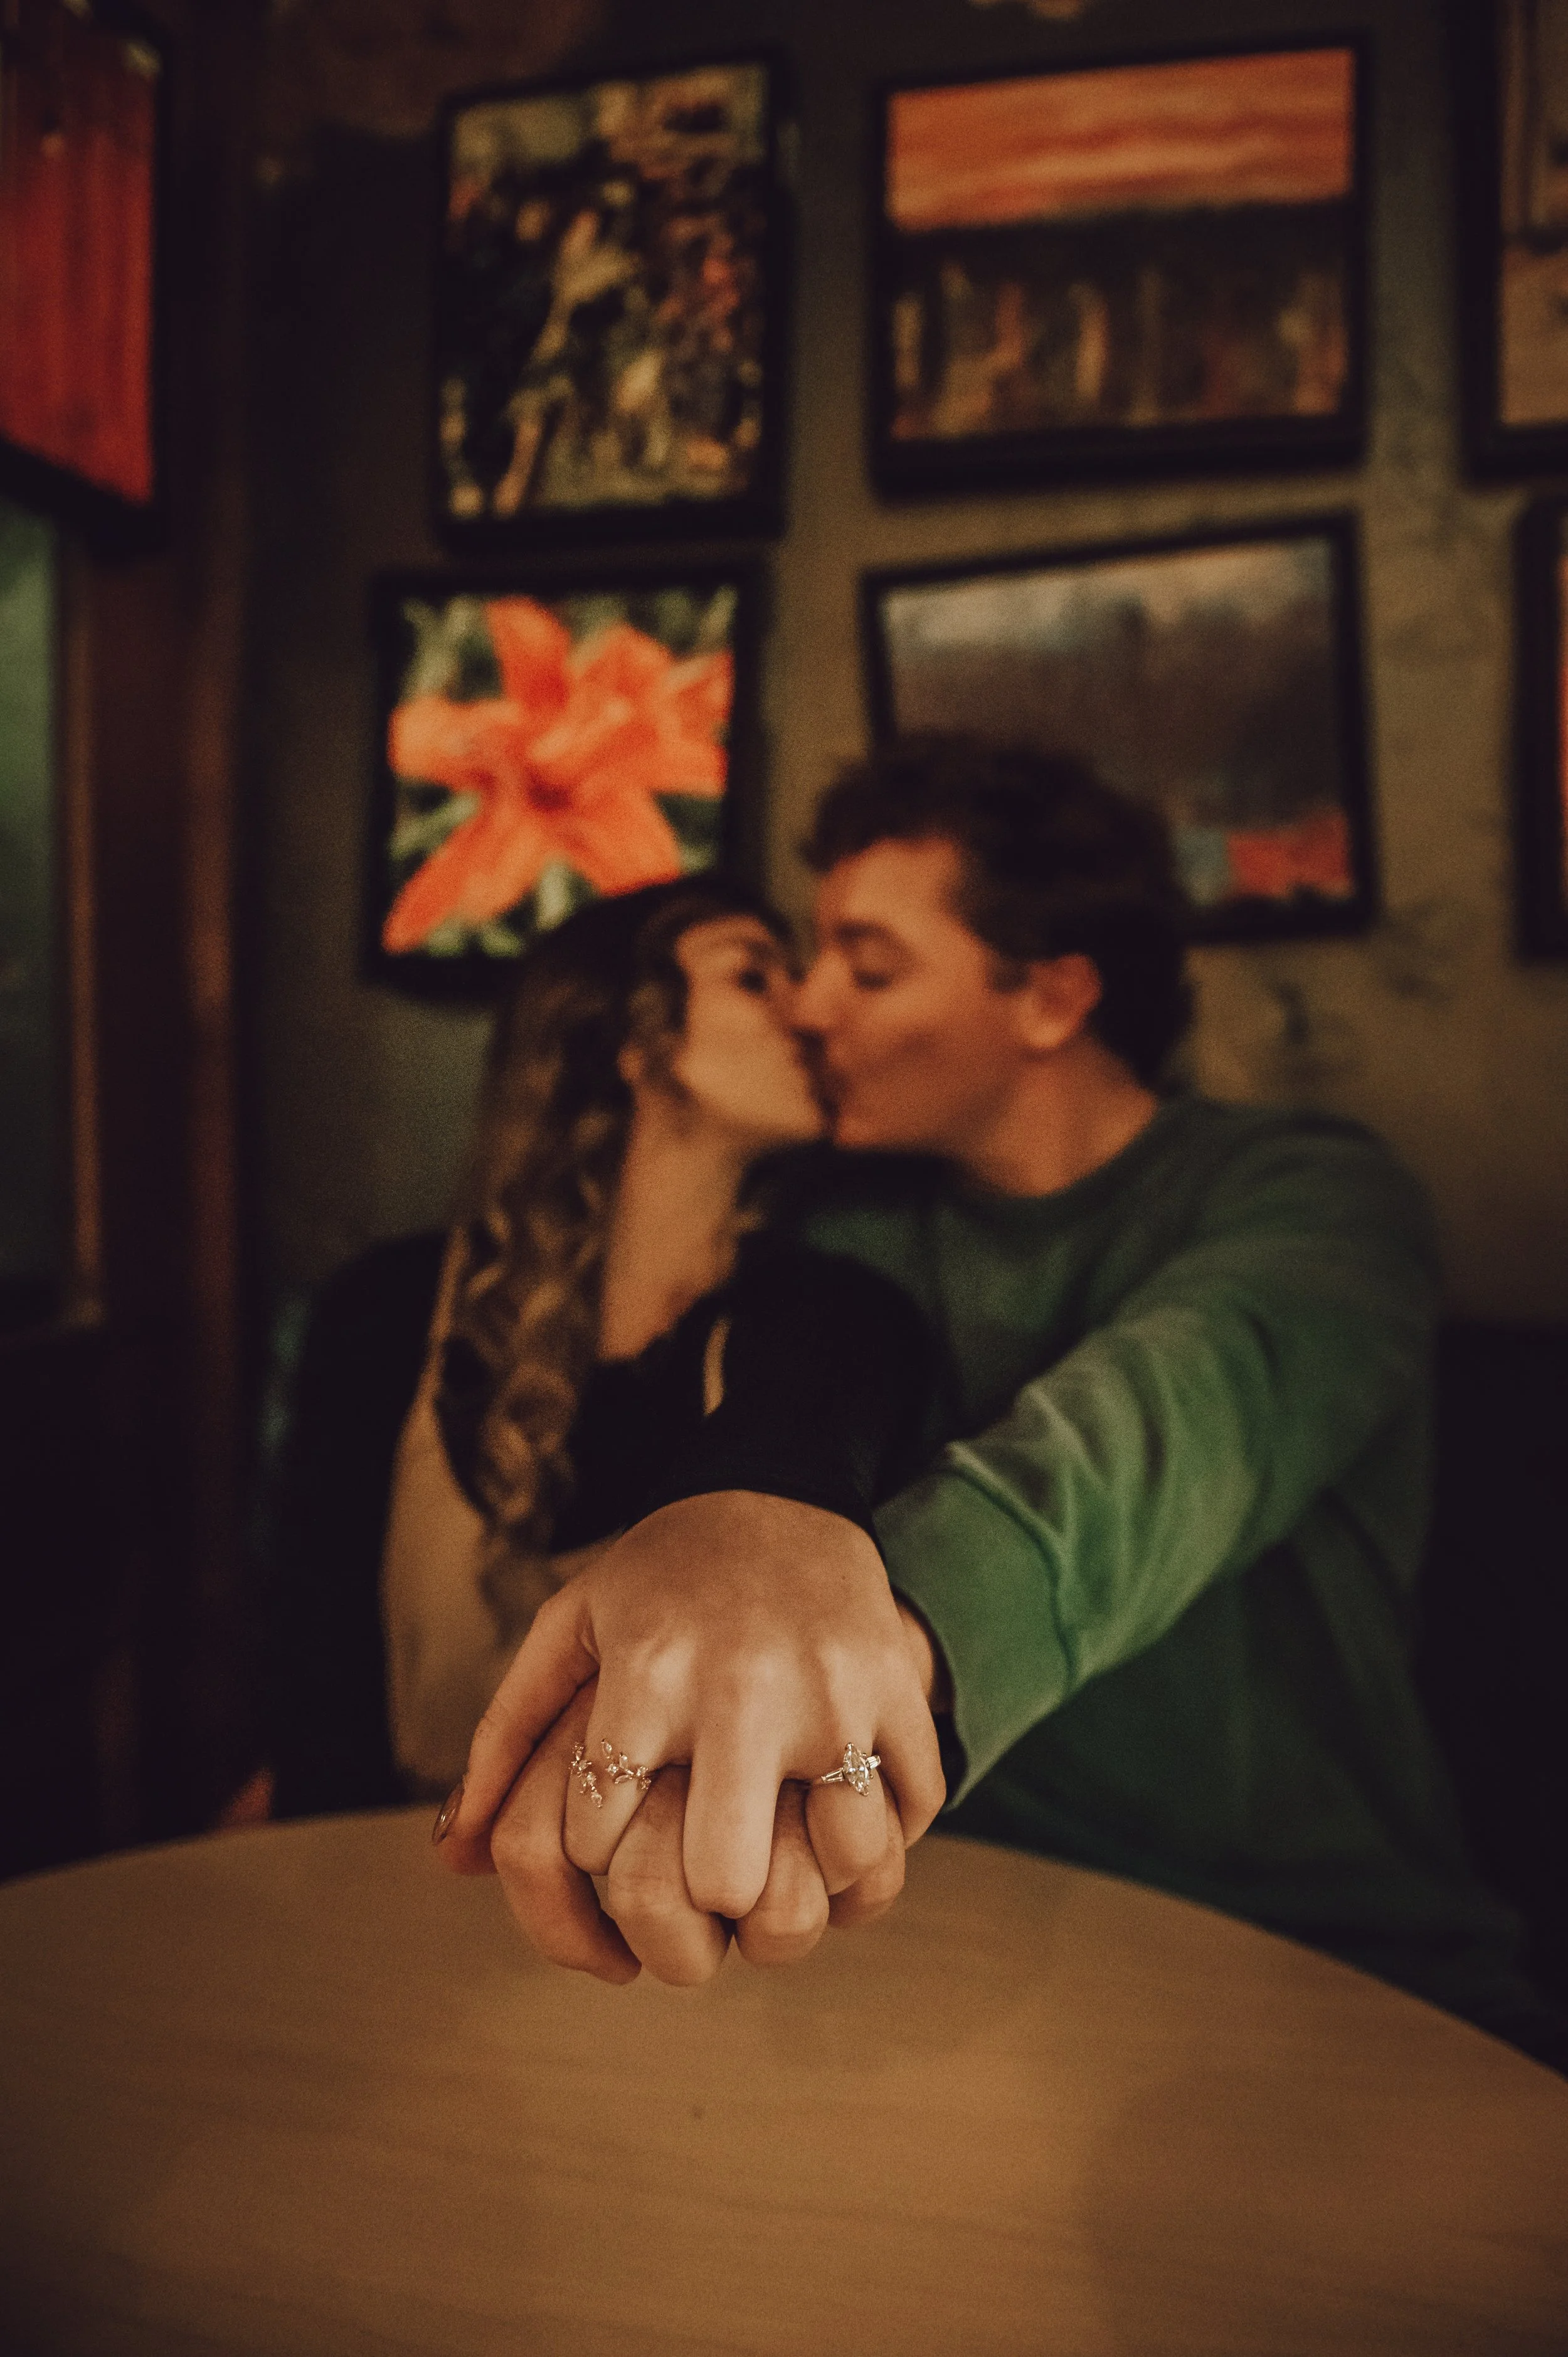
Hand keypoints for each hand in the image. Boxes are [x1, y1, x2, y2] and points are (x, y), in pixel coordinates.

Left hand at [439, 1492, 945, 1968]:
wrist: (775, 1490)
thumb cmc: (660, 1579)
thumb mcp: (568, 1631)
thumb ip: (505, 1740)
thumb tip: (448, 1861)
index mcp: (646, 1673)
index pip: (602, 1845)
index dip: (604, 1860)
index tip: (619, 1828)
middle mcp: (740, 1687)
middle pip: (726, 1881)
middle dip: (709, 1902)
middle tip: (707, 1875)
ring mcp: (831, 1692)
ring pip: (839, 1863)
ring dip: (812, 1882)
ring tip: (781, 1856)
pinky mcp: (897, 1690)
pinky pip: (907, 1816)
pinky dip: (880, 1839)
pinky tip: (838, 1819)